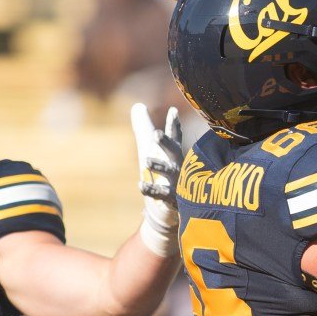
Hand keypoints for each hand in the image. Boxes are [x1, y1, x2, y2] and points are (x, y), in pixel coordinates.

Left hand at [131, 103, 183, 255]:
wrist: (169, 210)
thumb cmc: (161, 174)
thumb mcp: (150, 149)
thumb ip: (144, 128)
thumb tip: (138, 105)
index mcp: (174, 154)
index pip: (175, 137)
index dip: (173, 125)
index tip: (172, 111)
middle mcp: (179, 166)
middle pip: (174, 152)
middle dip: (166, 143)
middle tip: (155, 135)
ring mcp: (177, 183)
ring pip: (169, 173)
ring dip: (159, 166)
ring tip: (146, 161)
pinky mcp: (172, 199)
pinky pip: (161, 193)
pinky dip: (151, 189)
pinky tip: (140, 185)